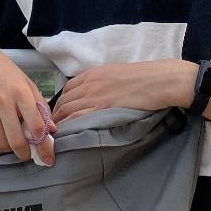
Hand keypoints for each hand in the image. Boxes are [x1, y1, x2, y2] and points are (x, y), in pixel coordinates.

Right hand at [0, 33, 55, 163]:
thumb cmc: (5, 71)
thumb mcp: (27, 83)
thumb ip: (40, 106)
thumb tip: (51, 130)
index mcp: (21, 92)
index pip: (36, 126)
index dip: (44, 146)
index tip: (47, 157)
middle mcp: (3, 101)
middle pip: (16, 141)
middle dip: (25, 154)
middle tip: (27, 155)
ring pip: (0, 143)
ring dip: (8, 147)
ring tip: (11, 140)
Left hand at [54, 60, 193, 124]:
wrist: (157, 81)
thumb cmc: (142, 77)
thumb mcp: (114, 74)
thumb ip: (101, 83)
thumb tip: (95, 95)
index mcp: (91, 74)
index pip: (67, 90)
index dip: (60, 103)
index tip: (58, 114)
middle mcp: (88, 84)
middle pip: (64, 101)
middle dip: (55, 115)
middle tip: (53, 129)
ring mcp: (94, 96)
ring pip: (67, 110)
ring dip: (59, 123)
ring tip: (56, 135)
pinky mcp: (102, 108)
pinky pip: (78, 118)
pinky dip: (69, 126)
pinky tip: (66, 135)